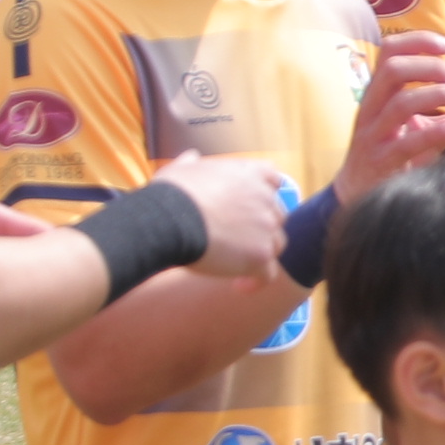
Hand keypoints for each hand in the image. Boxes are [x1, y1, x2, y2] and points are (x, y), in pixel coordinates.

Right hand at [159, 153, 297, 278]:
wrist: (168, 220)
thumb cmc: (170, 195)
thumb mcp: (180, 171)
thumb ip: (192, 164)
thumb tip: (192, 157)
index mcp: (249, 174)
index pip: (274, 179)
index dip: (267, 194)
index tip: (253, 207)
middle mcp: (265, 198)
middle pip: (276, 216)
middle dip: (261, 228)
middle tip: (237, 242)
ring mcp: (267, 228)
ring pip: (276, 245)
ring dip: (259, 254)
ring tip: (235, 265)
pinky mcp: (261, 255)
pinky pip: (267, 274)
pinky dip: (256, 282)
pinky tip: (240, 286)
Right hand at [341, 33, 444, 197]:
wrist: (358, 196)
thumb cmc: (394, 157)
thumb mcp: (426, 134)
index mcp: (378, 95)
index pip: (389, 52)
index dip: (418, 41)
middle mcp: (371, 110)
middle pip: (392, 70)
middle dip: (431, 67)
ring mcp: (374, 136)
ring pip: (400, 103)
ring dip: (439, 95)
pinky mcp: (381, 163)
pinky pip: (405, 143)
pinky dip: (432, 132)